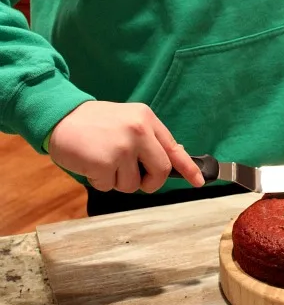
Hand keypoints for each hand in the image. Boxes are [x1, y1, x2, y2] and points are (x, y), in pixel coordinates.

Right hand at [48, 101, 204, 193]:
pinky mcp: (104, 162)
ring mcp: (122, 147)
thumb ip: (149, 139)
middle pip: (160, 171)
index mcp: (147, 119)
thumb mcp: (128, 121)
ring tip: (104, 161)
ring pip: (133, 185)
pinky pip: (109, 187)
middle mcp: (139, 131)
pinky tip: (92, 164)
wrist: (62, 118)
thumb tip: (172, 160)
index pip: (173, 147)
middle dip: (150, 183)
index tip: (199, 181)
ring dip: (118, 181)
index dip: (188, 167)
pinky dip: (100, 182)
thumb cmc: (96, 123)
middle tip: (136, 180)